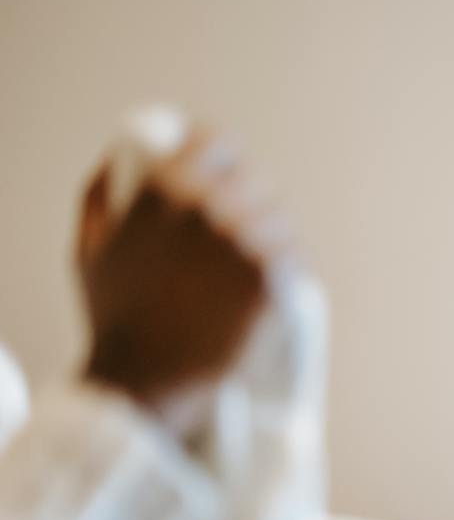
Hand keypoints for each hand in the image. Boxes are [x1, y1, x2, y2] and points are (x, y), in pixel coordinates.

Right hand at [78, 129, 288, 434]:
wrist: (144, 377)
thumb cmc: (113, 315)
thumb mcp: (90, 245)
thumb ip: (104, 191)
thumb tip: (125, 154)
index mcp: (165, 188)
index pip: (218, 143)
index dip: (224, 157)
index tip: (228, 174)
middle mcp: (209, 206)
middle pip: (255, 182)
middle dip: (251, 201)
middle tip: (246, 228)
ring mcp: (244, 242)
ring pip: (281, 219)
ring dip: (275, 234)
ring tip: (263, 257)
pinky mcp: (272, 279)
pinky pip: (298, 256)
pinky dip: (294, 264)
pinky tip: (284, 277)